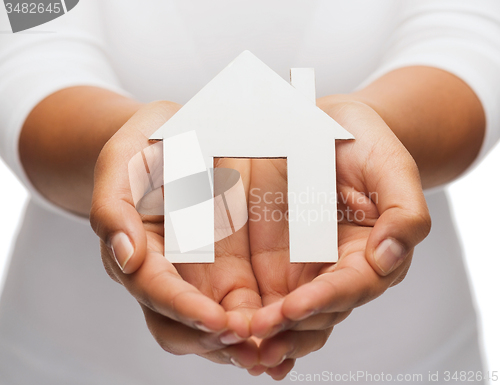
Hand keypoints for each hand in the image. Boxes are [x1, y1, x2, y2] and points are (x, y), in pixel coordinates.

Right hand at [90, 101, 262, 367]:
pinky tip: (288, 329)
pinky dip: (262, 324)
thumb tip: (125, 256)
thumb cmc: (144, 146)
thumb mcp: (122, 163)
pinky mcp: (228, 267)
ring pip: (217, 324)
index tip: (217, 321)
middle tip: (249, 342)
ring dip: (242, 343)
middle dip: (214, 339)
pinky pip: (244, 303)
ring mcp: (199, 273)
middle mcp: (168, 272)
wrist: (173, 136)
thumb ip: (114, 208)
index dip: (184, 309)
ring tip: (276, 351)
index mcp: (139, 251)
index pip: (157, 290)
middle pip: (183, 324)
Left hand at [247, 97, 430, 379]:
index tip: (293, 308)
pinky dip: (247, 310)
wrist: (332, 128)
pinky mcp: (275, 258)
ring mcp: (304, 267)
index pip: (350, 287)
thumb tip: (390, 257)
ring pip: (287, 313)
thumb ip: (404, 213)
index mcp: (370, 256)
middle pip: (317, 313)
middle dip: (288, 329)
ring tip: (238, 341)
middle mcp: (336, 270)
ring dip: (265, 331)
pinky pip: (261, 290)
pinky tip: (227, 322)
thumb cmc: (366, 146)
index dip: (323, 300)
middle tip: (257, 337)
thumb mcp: (392, 167)